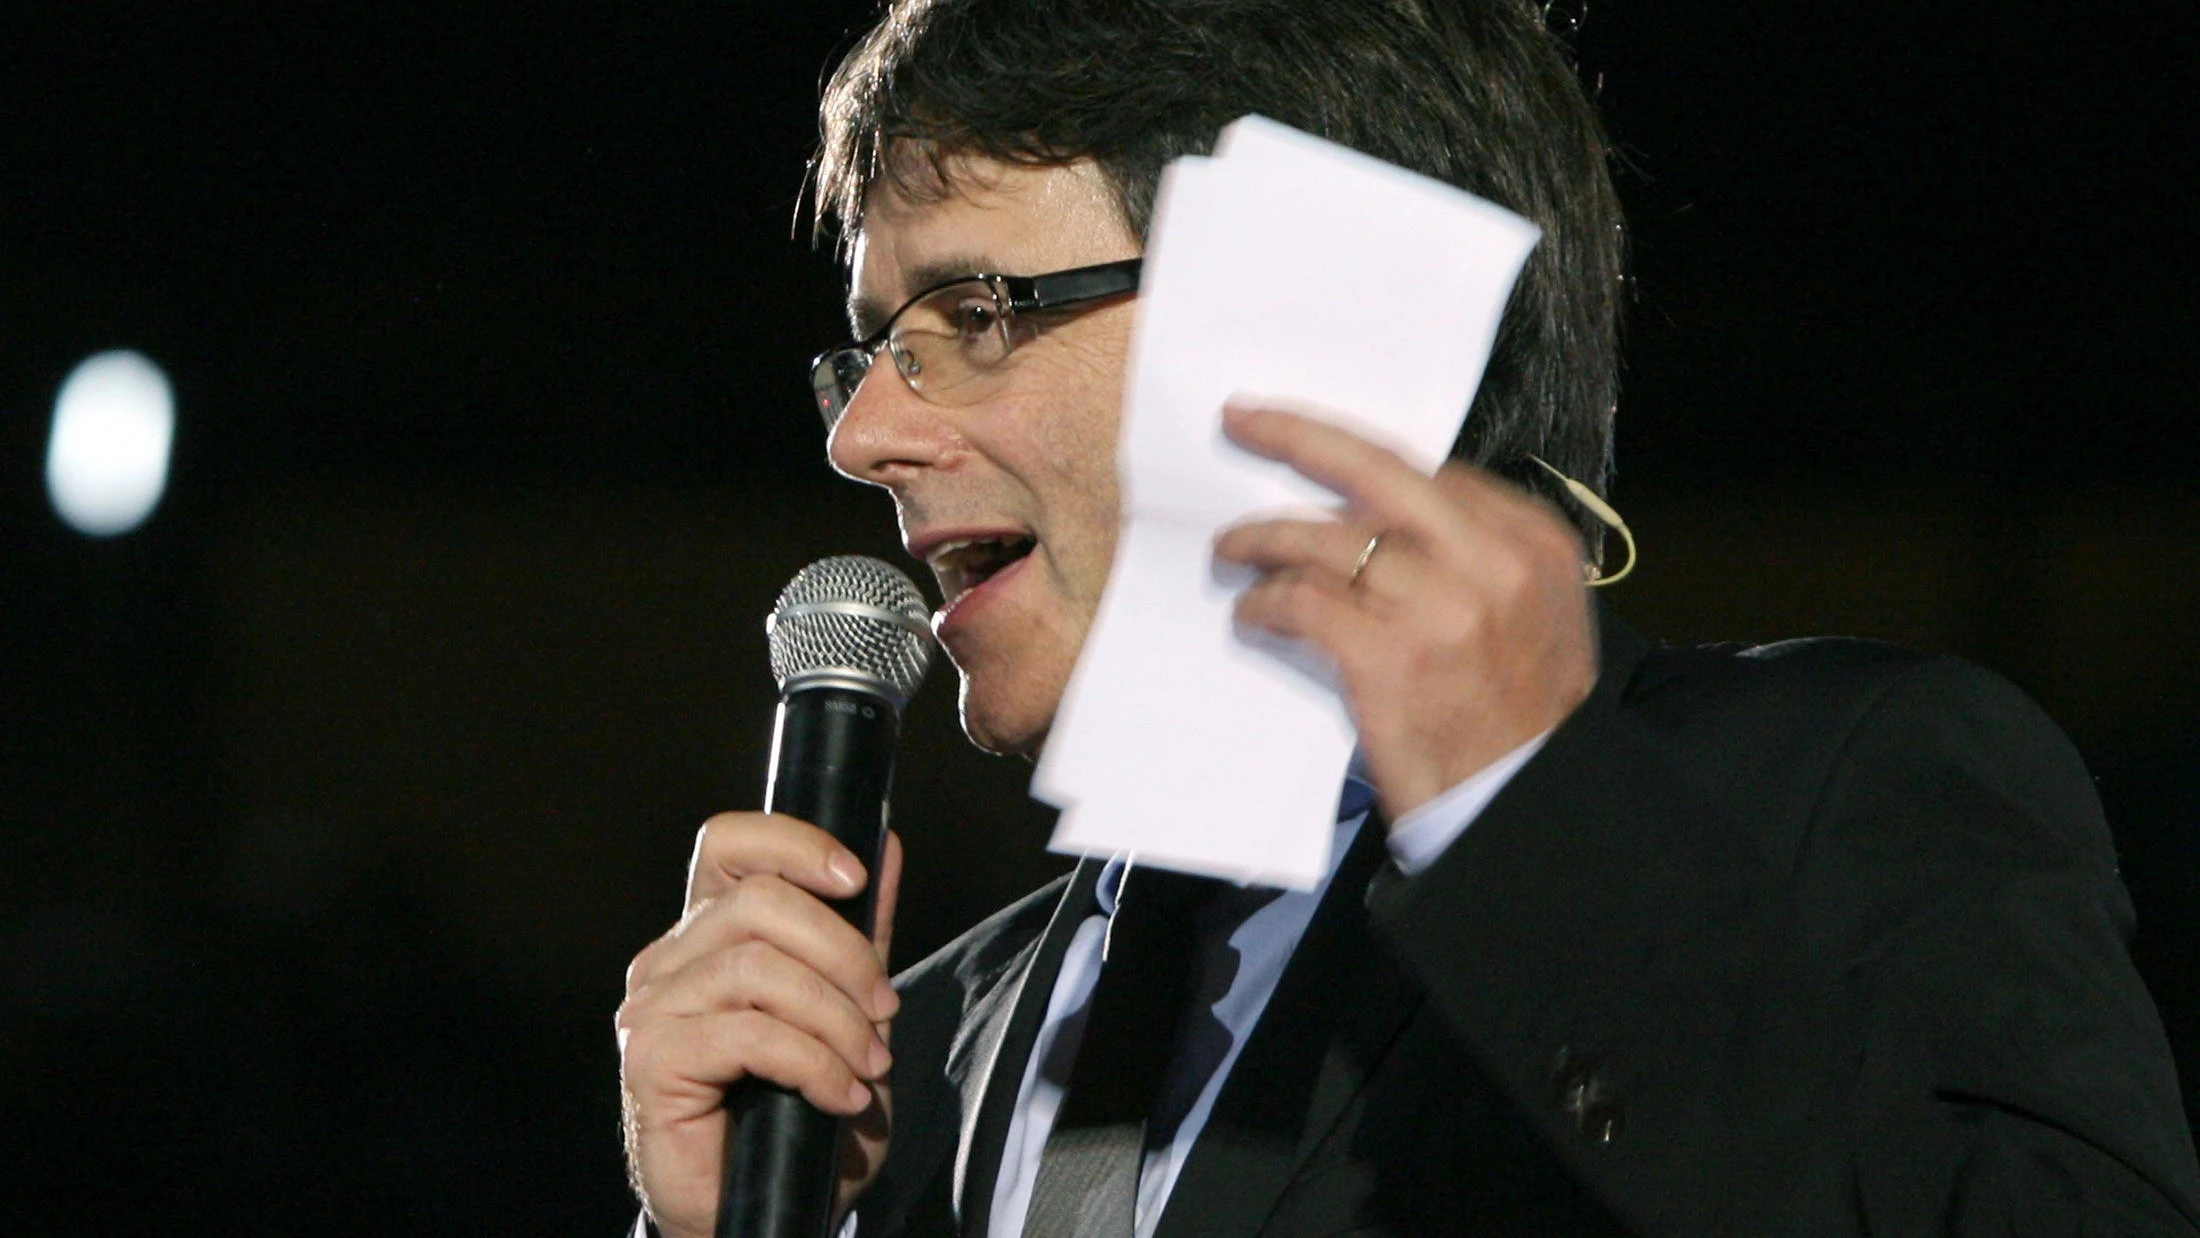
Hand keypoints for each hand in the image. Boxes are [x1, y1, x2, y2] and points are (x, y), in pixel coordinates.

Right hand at [617, 813, 902, 1237]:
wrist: (755, 1212)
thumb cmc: (795, 1117)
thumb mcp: (847, 1013)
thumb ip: (858, 934)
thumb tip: (883, 844)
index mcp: (708, 934)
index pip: (730, 844)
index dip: (794, 842)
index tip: (856, 878)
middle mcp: (669, 960)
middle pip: (760, 901)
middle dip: (844, 952)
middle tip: (885, 1012)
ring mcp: (652, 1008)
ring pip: (758, 968)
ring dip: (836, 1019)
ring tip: (867, 1067)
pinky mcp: (651, 1059)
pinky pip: (748, 1034)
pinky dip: (814, 1063)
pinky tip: (839, 1096)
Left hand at [1211, 402, 1597, 821]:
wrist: (1526, 805)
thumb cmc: (1523, 719)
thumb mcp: (1538, 615)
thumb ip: (1477, 556)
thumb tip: (1384, 518)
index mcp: (1531, 542)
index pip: (1426, 472)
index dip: (1353, 452)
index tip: (1310, 442)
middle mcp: (1491, 562)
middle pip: (1373, 471)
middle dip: (1298, 437)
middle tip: (1243, 421)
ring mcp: (1440, 609)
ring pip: (1324, 540)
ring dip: (1263, 539)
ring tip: (1231, 549)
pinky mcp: (1390, 660)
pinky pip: (1305, 604)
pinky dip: (1266, 602)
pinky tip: (1251, 612)